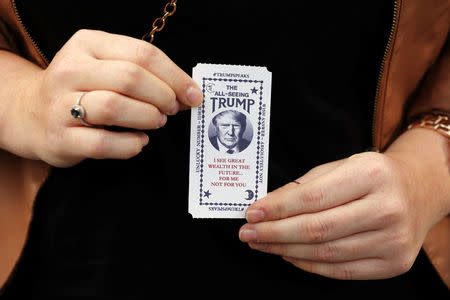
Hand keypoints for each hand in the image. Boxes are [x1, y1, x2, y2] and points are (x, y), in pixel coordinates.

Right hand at [8, 29, 201, 166]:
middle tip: (172, 109)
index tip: (193, 94)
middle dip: (162, 96)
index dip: (175, 76)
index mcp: (87, 44)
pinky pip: (102, 143)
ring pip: (114, 107)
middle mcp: (70, 69)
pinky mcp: (60, 137)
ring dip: (147, 117)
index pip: (142, 53)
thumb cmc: (82, 88)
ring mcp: (61, 104)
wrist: (31, 112)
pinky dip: (129, 145)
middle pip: (130, 78)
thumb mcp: (105, 66)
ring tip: (156, 122)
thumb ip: (143, 72)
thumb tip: (187, 92)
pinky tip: (139, 142)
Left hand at [238, 138, 448, 279]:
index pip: (313, 198)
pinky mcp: (393, 263)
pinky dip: (308, 265)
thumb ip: (304, 187)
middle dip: (274, 233)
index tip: (252, 213)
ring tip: (263, 244)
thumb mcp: (340, 167)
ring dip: (285, 250)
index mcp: (371, 174)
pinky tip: (288, 255)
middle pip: (316, 229)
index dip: (277, 209)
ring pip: (325, 253)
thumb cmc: (372, 176)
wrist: (418, 191)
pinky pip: (340, 271)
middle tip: (248, 233)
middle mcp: (386, 208)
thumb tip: (266, 207)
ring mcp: (393, 240)